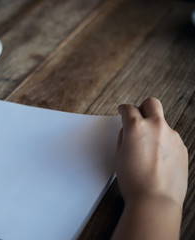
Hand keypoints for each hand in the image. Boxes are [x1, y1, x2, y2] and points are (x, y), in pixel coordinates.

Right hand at [112, 97, 187, 239]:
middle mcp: (156, 127)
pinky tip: (157, 158)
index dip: (123, 109)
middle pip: (152, 103)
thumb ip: (124, 138)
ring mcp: (172, 137)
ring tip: (148, 148)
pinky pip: (171, 138)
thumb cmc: (134, 181)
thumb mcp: (119, 156)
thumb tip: (127, 131)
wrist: (155, 199)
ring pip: (163, 123)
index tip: (123, 111)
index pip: (129, 109)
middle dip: (143, 107)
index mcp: (137, 127)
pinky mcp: (182, 148)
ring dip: (155, 129)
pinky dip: (164, 142)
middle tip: (138, 116)